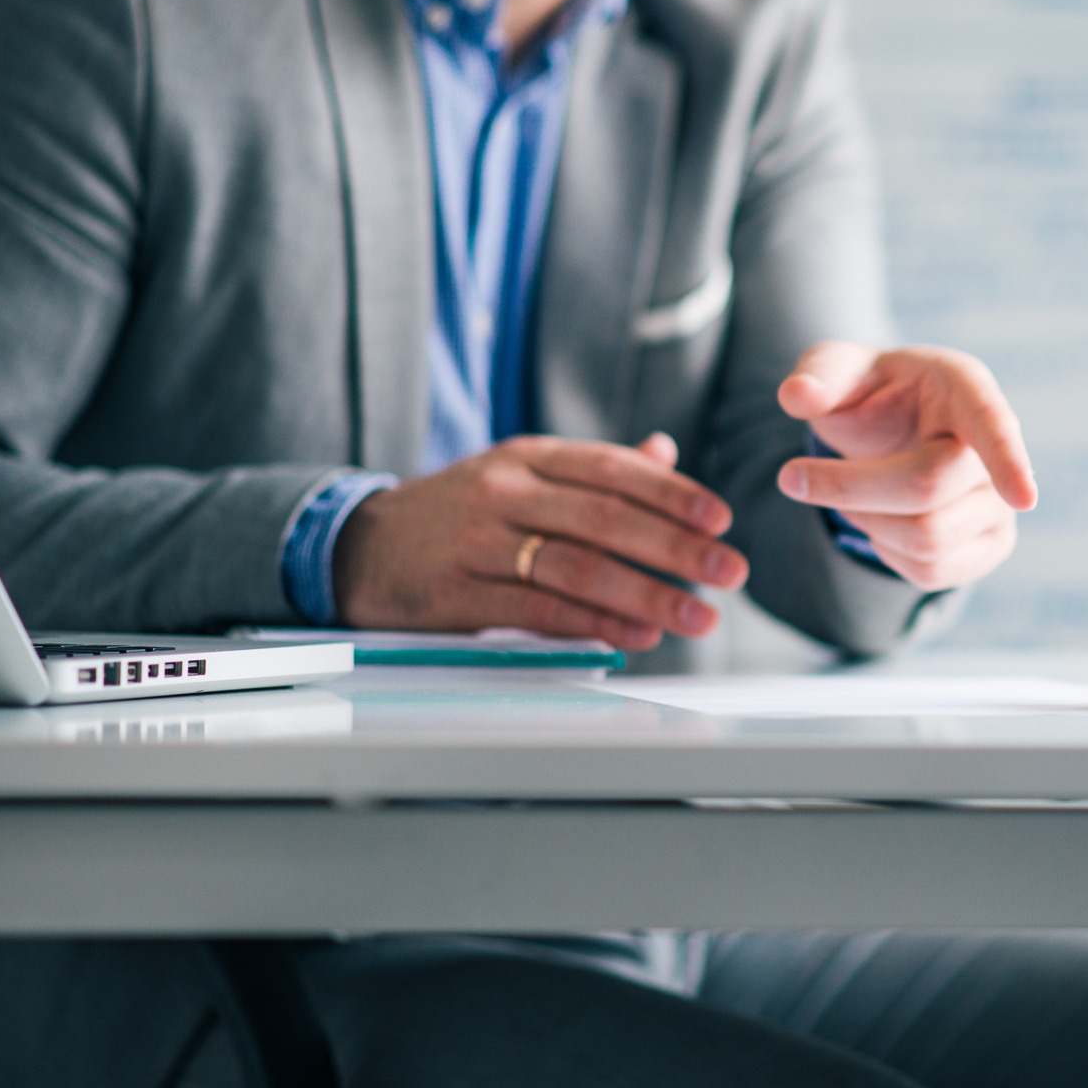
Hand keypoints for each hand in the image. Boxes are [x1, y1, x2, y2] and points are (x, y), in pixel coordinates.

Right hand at [333, 432, 744, 650]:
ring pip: (577, 567)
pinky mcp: (456, 593)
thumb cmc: (459, 512)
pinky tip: (636, 636)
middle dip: (676, 547)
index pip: (613, 469)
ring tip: (696, 616)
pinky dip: (593, 625)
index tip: (721, 519)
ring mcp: (477, 542)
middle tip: (729, 572)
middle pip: (604, 518)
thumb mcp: (520, 473)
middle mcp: (504, 491)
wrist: (358, 547)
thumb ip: (593, 469)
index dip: (673, 493)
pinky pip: (536, 610)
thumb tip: (664, 451)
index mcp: (528, 456)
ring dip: (646, 594)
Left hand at [773, 342, 1037, 589]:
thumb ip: (818, 373)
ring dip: (864, 522)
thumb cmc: (871, 394)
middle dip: (850, 489)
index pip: (994, 425)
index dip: (1009, 460)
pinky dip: (886, 552)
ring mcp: (1001, 503)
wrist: (894, 432)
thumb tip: (796, 396)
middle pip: (927, 488)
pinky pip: (932, 573)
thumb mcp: (838, 369)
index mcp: (967, 389)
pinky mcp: (990, 545)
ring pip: (926, 540)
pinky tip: (878, 520)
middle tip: (793, 477)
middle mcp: (995, 447)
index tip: (1023, 496)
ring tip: (848, 494)